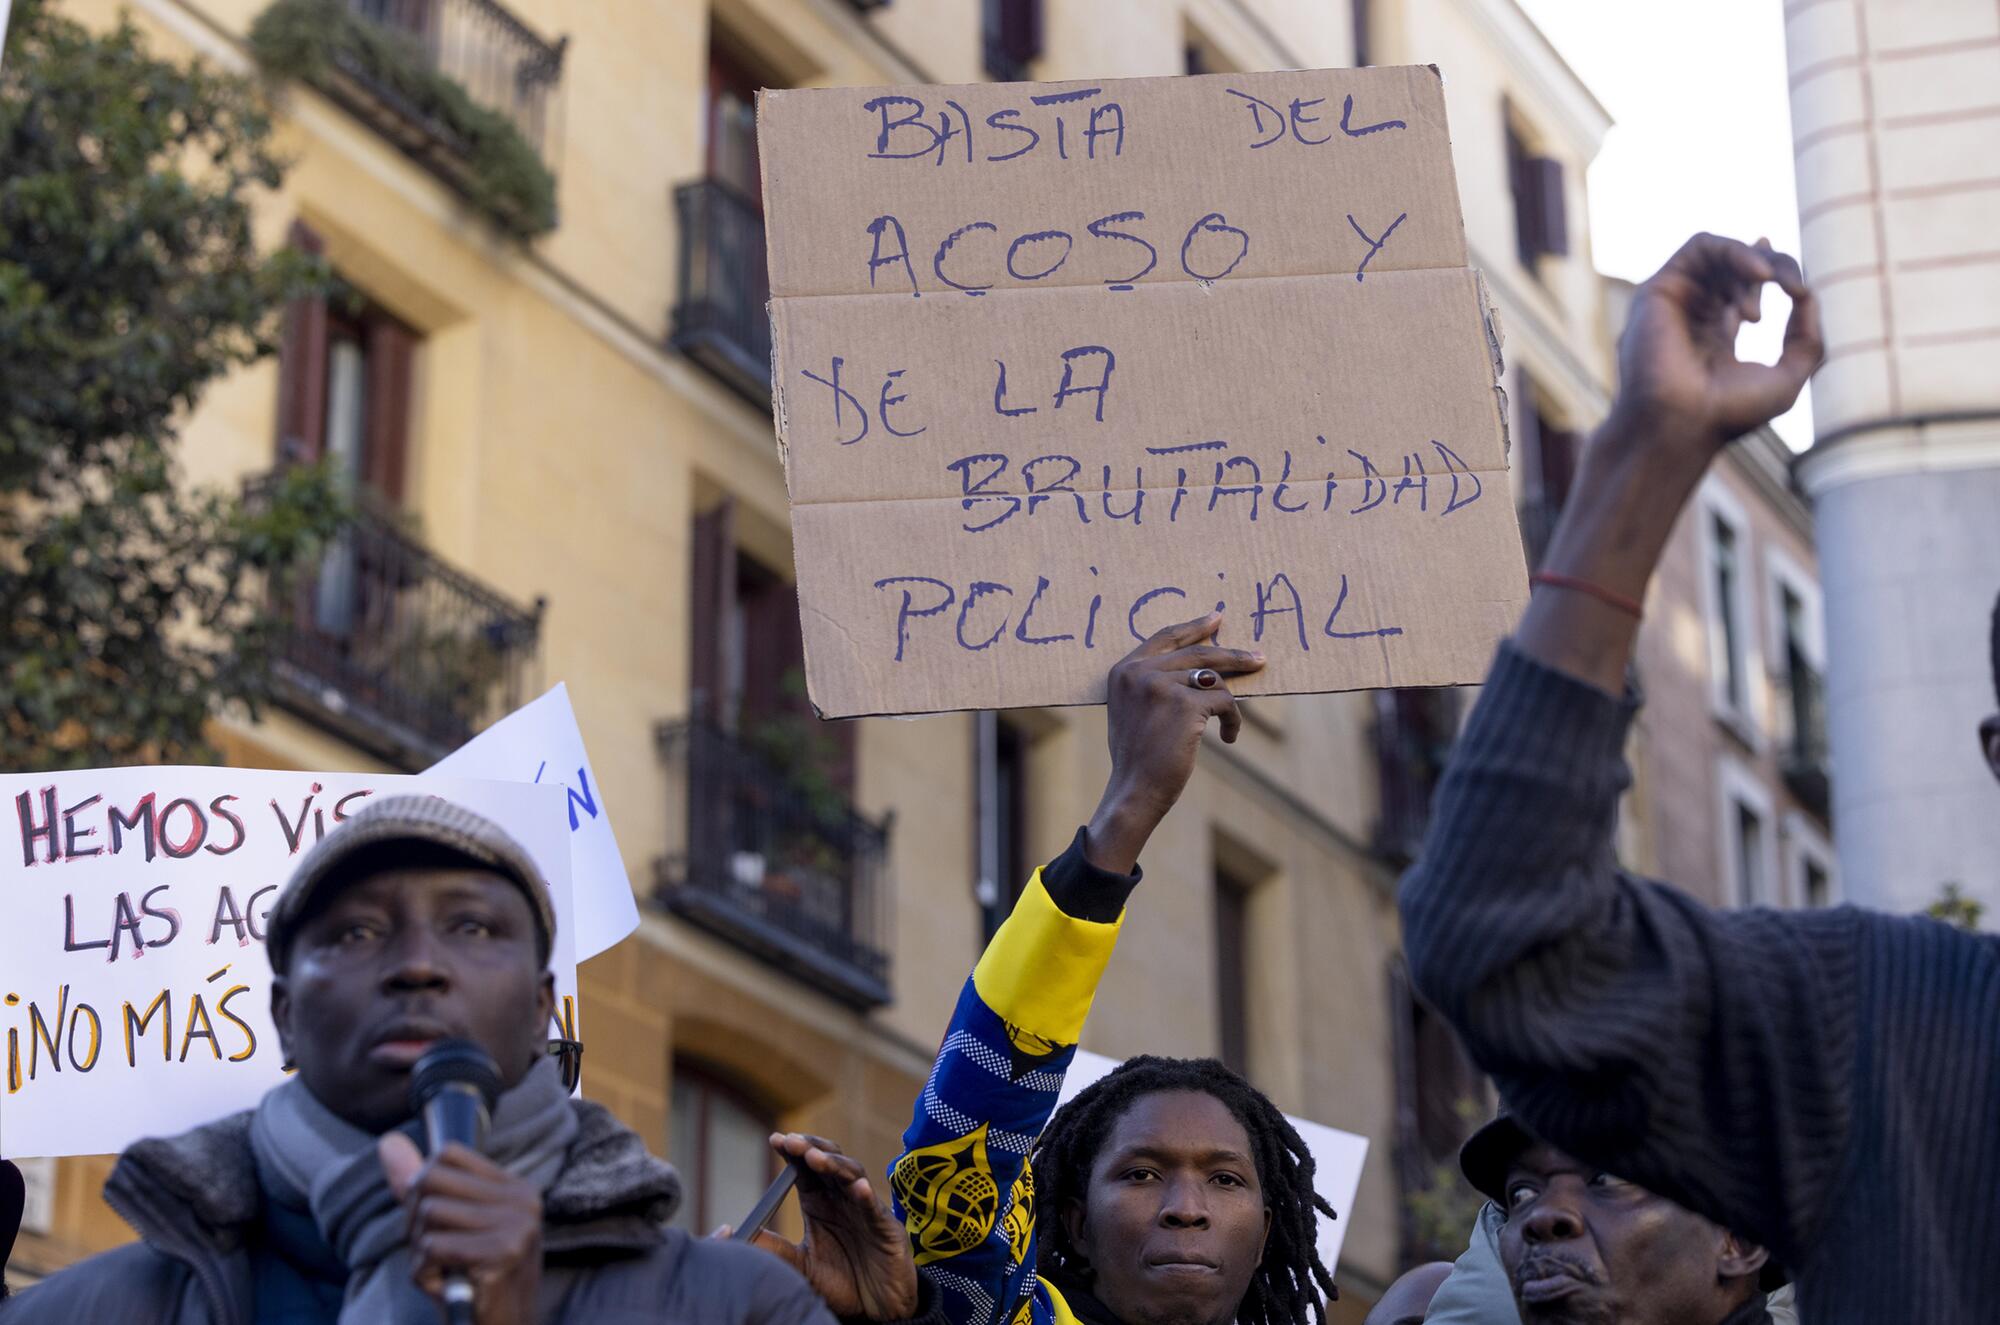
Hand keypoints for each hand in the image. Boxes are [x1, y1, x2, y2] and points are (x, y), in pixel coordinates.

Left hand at [381, 1132, 542, 1324]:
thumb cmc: (471, 1281)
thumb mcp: (450, 1228)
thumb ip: (421, 1185)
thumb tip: (388, 1142)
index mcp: (516, 1188)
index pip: (448, 1153)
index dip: (423, 1186)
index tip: (434, 1221)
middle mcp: (522, 1200)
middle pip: (432, 1179)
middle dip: (416, 1220)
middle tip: (434, 1252)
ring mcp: (517, 1225)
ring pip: (429, 1213)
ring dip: (420, 1250)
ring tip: (442, 1270)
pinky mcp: (503, 1252)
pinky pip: (432, 1247)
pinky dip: (424, 1272)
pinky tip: (444, 1286)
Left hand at [723, 1133, 917, 1320]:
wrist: (874, 1307)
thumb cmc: (841, 1282)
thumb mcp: (801, 1265)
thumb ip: (774, 1248)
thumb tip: (735, 1233)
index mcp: (820, 1202)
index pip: (805, 1169)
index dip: (792, 1152)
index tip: (775, 1140)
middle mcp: (841, 1198)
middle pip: (828, 1161)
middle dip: (810, 1148)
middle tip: (792, 1141)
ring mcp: (864, 1209)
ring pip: (852, 1174)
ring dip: (834, 1164)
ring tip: (815, 1157)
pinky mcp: (885, 1226)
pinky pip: (874, 1207)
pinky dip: (865, 1196)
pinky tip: (858, 1188)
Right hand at [1086, 612, 1264, 872]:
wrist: (1135, 790)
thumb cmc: (1138, 758)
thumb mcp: (1133, 710)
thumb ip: (1154, 683)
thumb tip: (1202, 669)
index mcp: (1124, 670)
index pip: (1165, 637)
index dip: (1194, 627)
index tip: (1217, 619)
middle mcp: (1140, 672)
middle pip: (1198, 653)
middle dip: (1233, 655)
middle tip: (1258, 659)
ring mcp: (1162, 685)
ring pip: (1214, 679)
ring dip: (1228, 703)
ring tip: (1229, 725)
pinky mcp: (1185, 704)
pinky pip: (1225, 701)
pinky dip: (1232, 719)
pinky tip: (1228, 737)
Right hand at [1606, 232, 1822, 458]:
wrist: (1683, 424)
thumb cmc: (1729, 413)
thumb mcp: (1789, 376)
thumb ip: (1806, 337)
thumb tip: (1807, 295)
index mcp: (1711, 337)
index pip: (1738, 287)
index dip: (1772, 271)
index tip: (1798, 289)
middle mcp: (1689, 317)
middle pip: (1735, 267)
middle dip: (1775, 268)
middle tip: (1795, 289)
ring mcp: (1672, 302)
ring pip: (1719, 252)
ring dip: (1757, 261)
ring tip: (1772, 283)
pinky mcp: (1658, 290)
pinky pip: (1700, 246)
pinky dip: (1736, 250)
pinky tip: (1759, 273)